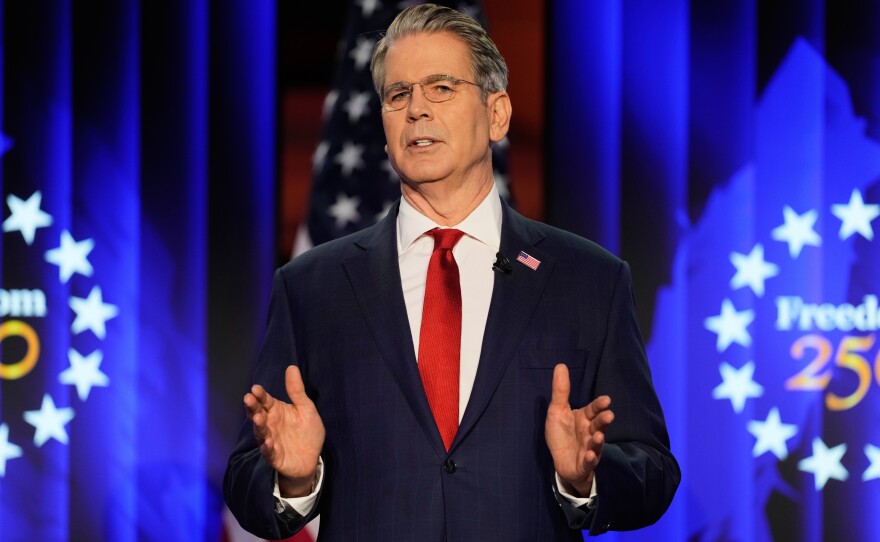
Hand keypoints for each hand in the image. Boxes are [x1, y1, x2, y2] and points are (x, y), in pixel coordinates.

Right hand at [244, 365, 324, 496]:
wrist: (312, 457)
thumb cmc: (307, 431)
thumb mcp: (306, 408)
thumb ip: (297, 391)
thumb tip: (291, 367)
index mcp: (276, 411)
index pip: (265, 400)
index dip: (260, 395)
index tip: (255, 388)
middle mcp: (270, 424)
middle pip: (258, 414)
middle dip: (252, 407)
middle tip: (248, 399)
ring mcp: (270, 440)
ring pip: (261, 432)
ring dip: (259, 426)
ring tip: (258, 419)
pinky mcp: (274, 456)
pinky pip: (268, 452)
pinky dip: (267, 448)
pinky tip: (267, 442)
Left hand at [544, 363, 613, 496]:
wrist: (562, 462)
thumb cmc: (562, 434)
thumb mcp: (557, 411)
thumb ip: (561, 391)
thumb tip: (560, 365)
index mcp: (584, 418)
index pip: (593, 409)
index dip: (599, 405)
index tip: (607, 400)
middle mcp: (590, 432)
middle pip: (598, 425)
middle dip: (603, 421)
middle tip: (609, 415)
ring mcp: (589, 448)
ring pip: (596, 444)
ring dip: (598, 441)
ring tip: (599, 437)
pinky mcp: (584, 463)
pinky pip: (588, 462)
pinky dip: (589, 459)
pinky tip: (589, 455)